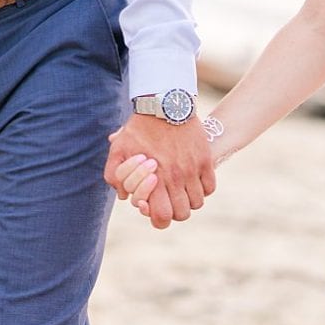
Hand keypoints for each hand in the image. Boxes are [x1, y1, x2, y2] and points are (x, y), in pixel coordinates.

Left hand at [105, 111, 214, 228]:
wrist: (164, 105)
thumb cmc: (139, 129)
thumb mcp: (118, 150)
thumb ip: (114, 176)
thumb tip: (123, 196)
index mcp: (154, 179)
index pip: (162, 217)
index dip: (159, 219)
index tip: (155, 208)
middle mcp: (175, 178)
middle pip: (183, 214)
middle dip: (175, 211)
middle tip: (169, 199)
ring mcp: (193, 170)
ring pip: (197, 203)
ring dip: (189, 200)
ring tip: (181, 189)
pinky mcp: (206, 161)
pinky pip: (210, 188)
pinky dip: (203, 189)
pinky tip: (193, 180)